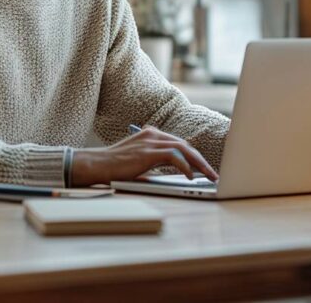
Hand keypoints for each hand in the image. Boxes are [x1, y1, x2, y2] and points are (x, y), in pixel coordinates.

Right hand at [70, 126, 217, 186]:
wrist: (97, 165)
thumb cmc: (116, 166)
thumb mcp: (139, 158)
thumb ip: (156, 158)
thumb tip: (179, 170)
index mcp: (151, 134)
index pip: (180, 143)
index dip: (195, 156)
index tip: (205, 168)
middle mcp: (153, 134)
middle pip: (185, 145)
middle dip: (201, 160)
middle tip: (213, 174)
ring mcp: (150, 141)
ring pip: (183, 149)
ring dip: (199, 164)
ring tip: (208, 176)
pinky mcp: (148, 152)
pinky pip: (174, 156)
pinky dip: (185, 167)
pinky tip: (190, 177)